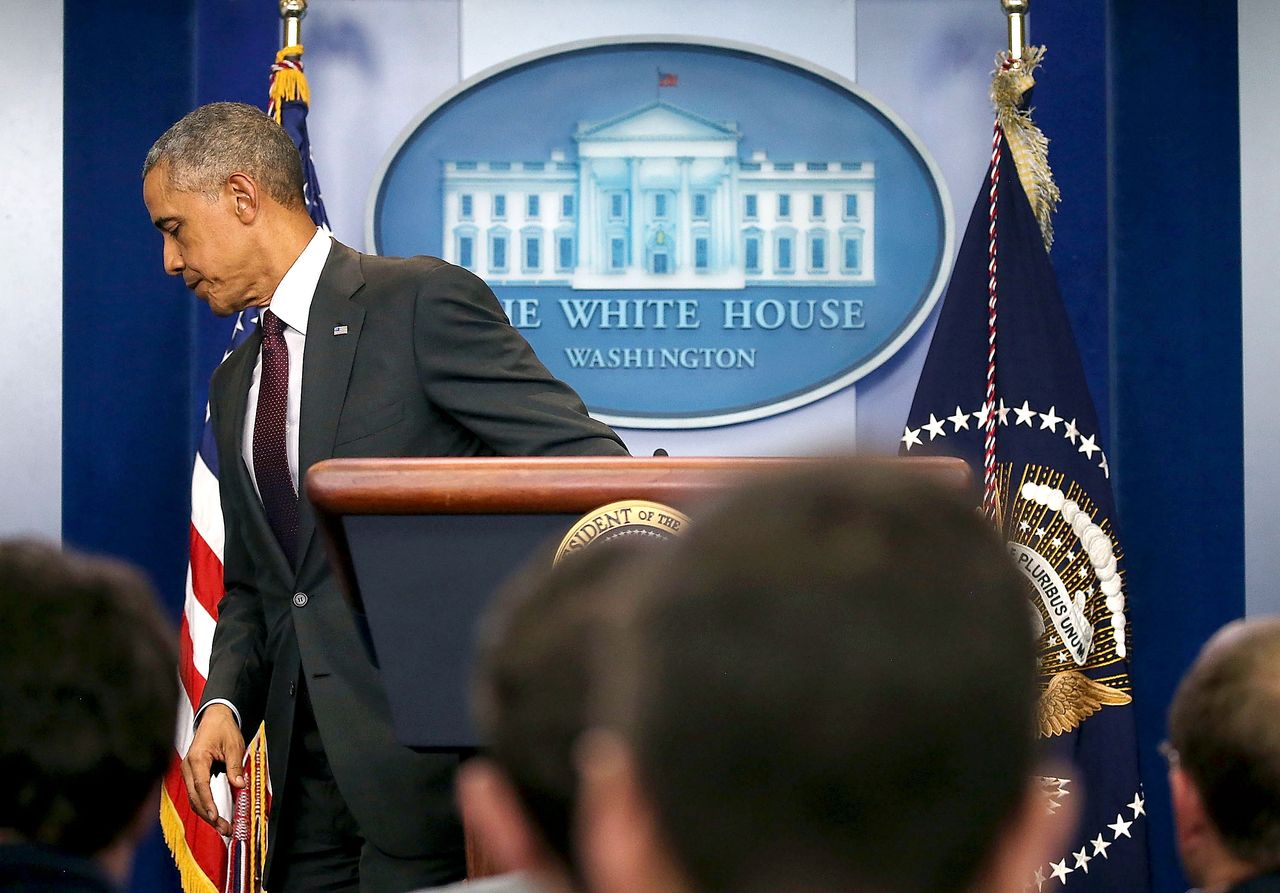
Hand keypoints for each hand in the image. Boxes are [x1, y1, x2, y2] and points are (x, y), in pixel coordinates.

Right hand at [180, 704, 244, 834]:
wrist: (214, 718)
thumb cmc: (223, 729)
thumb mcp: (234, 745)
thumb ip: (235, 766)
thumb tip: (239, 785)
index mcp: (197, 759)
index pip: (201, 786)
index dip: (208, 803)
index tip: (216, 816)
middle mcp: (188, 767)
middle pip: (195, 797)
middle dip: (209, 815)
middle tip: (225, 828)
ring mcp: (187, 772)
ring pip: (194, 799)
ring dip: (207, 813)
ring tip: (222, 826)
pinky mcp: (191, 775)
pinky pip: (196, 794)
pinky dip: (205, 805)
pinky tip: (215, 815)